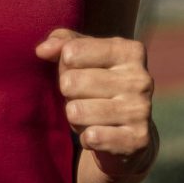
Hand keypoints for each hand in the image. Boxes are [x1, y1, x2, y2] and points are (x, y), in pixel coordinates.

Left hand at [36, 30, 155, 182]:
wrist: (127, 133)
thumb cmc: (98, 85)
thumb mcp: (83, 57)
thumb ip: (62, 43)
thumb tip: (42, 50)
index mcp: (130, 51)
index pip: (71, 51)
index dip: (64, 65)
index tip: (76, 71)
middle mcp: (140, 78)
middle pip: (71, 82)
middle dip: (67, 93)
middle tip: (81, 98)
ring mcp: (141, 110)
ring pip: (77, 112)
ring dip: (75, 117)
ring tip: (88, 116)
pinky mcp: (137, 139)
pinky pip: (92, 137)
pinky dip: (86, 138)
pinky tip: (96, 135)